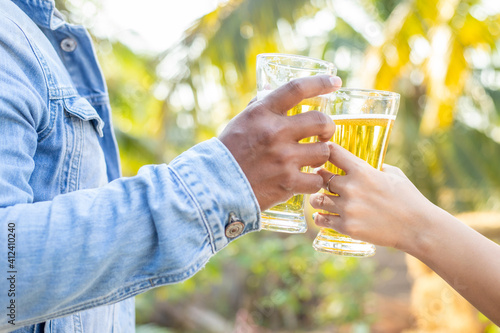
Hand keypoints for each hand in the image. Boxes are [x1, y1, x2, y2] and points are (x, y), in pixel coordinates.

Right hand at [219, 75, 341, 210]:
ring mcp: (283, 159)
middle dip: (328, 126)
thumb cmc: (229, 151)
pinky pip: (316, 179)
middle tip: (324, 133)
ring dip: (321, 154)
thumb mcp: (241, 122)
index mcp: (262, 113)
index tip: (335, 83)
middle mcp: (275, 132)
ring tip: (313, 158)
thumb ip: (259, 105)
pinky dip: (314, 180)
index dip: (320, 83)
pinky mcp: (287, 183)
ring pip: (324, 151)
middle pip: (321, 121)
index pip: (297, 89)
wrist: (216, 186)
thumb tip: (270, 87)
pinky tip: (307, 179)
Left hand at [310, 142, 435, 250]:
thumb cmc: (408, 198)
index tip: (321, 155)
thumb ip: (374, 167)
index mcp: (362, 170)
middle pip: (319, 176)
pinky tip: (322, 216)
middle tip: (320, 180)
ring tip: (320, 199)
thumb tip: (363, 163)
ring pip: (316, 199)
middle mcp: (351, 187)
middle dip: (318, 177)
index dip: (323, 151)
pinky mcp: (347, 227)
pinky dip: (320, 217)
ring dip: (316, 199)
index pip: (331, 151)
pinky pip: (322, 219)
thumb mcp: (393, 174)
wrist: (418, 228)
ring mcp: (348, 208)